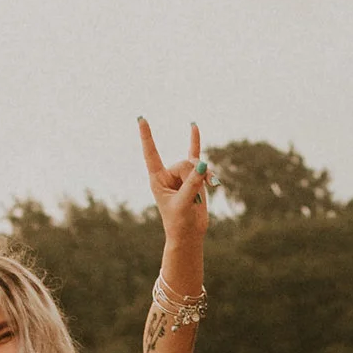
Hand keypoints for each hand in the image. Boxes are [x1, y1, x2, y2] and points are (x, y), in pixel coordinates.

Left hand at [139, 116, 210, 274]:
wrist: (189, 234)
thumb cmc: (180, 222)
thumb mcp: (184, 203)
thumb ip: (193, 183)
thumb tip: (204, 164)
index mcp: (157, 179)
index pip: (151, 154)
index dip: (147, 137)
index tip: (141, 119)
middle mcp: (168, 174)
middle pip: (185, 163)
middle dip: (195, 176)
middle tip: (197, 193)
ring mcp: (181, 174)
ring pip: (196, 164)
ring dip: (205, 176)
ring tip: (211, 186)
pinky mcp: (194, 176)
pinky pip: (195, 154)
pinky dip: (195, 141)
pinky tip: (193, 126)